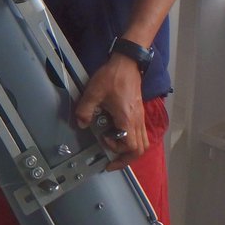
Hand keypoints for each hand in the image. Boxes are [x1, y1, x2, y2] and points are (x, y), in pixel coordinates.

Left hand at [74, 54, 147, 170]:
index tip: (104, 144)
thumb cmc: (113, 77)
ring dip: (131, 150)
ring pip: (143, 142)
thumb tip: (81, 124)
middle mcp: (137, 121)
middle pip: (140, 149)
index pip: (130, 147)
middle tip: (112, 161)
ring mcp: (140, 117)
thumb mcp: (93, 92)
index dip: (117, 152)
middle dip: (126, 158)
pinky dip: (132, 140)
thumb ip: (85, 110)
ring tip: (117, 149)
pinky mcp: (140, 112)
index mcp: (127, 119)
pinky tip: (120, 134)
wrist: (127, 63)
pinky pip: (141, 133)